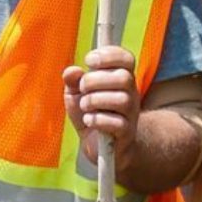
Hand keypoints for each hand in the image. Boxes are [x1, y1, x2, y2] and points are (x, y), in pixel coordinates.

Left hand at [63, 45, 140, 163]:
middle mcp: (131, 93)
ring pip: (121, 100)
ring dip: (95, 101)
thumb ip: (72, 81)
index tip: (88, 60)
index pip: (126, 59)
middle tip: (82, 88)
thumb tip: (71, 71)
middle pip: (124, 78)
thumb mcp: (76, 94)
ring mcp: (131, 113)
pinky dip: (98, 120)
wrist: (100, 146)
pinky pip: (117, 123)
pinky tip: (89, 121)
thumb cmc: (90, 113)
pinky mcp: (126, 133)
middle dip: (96, 80)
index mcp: (121, 78)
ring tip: (84, 106)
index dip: (109, 55)